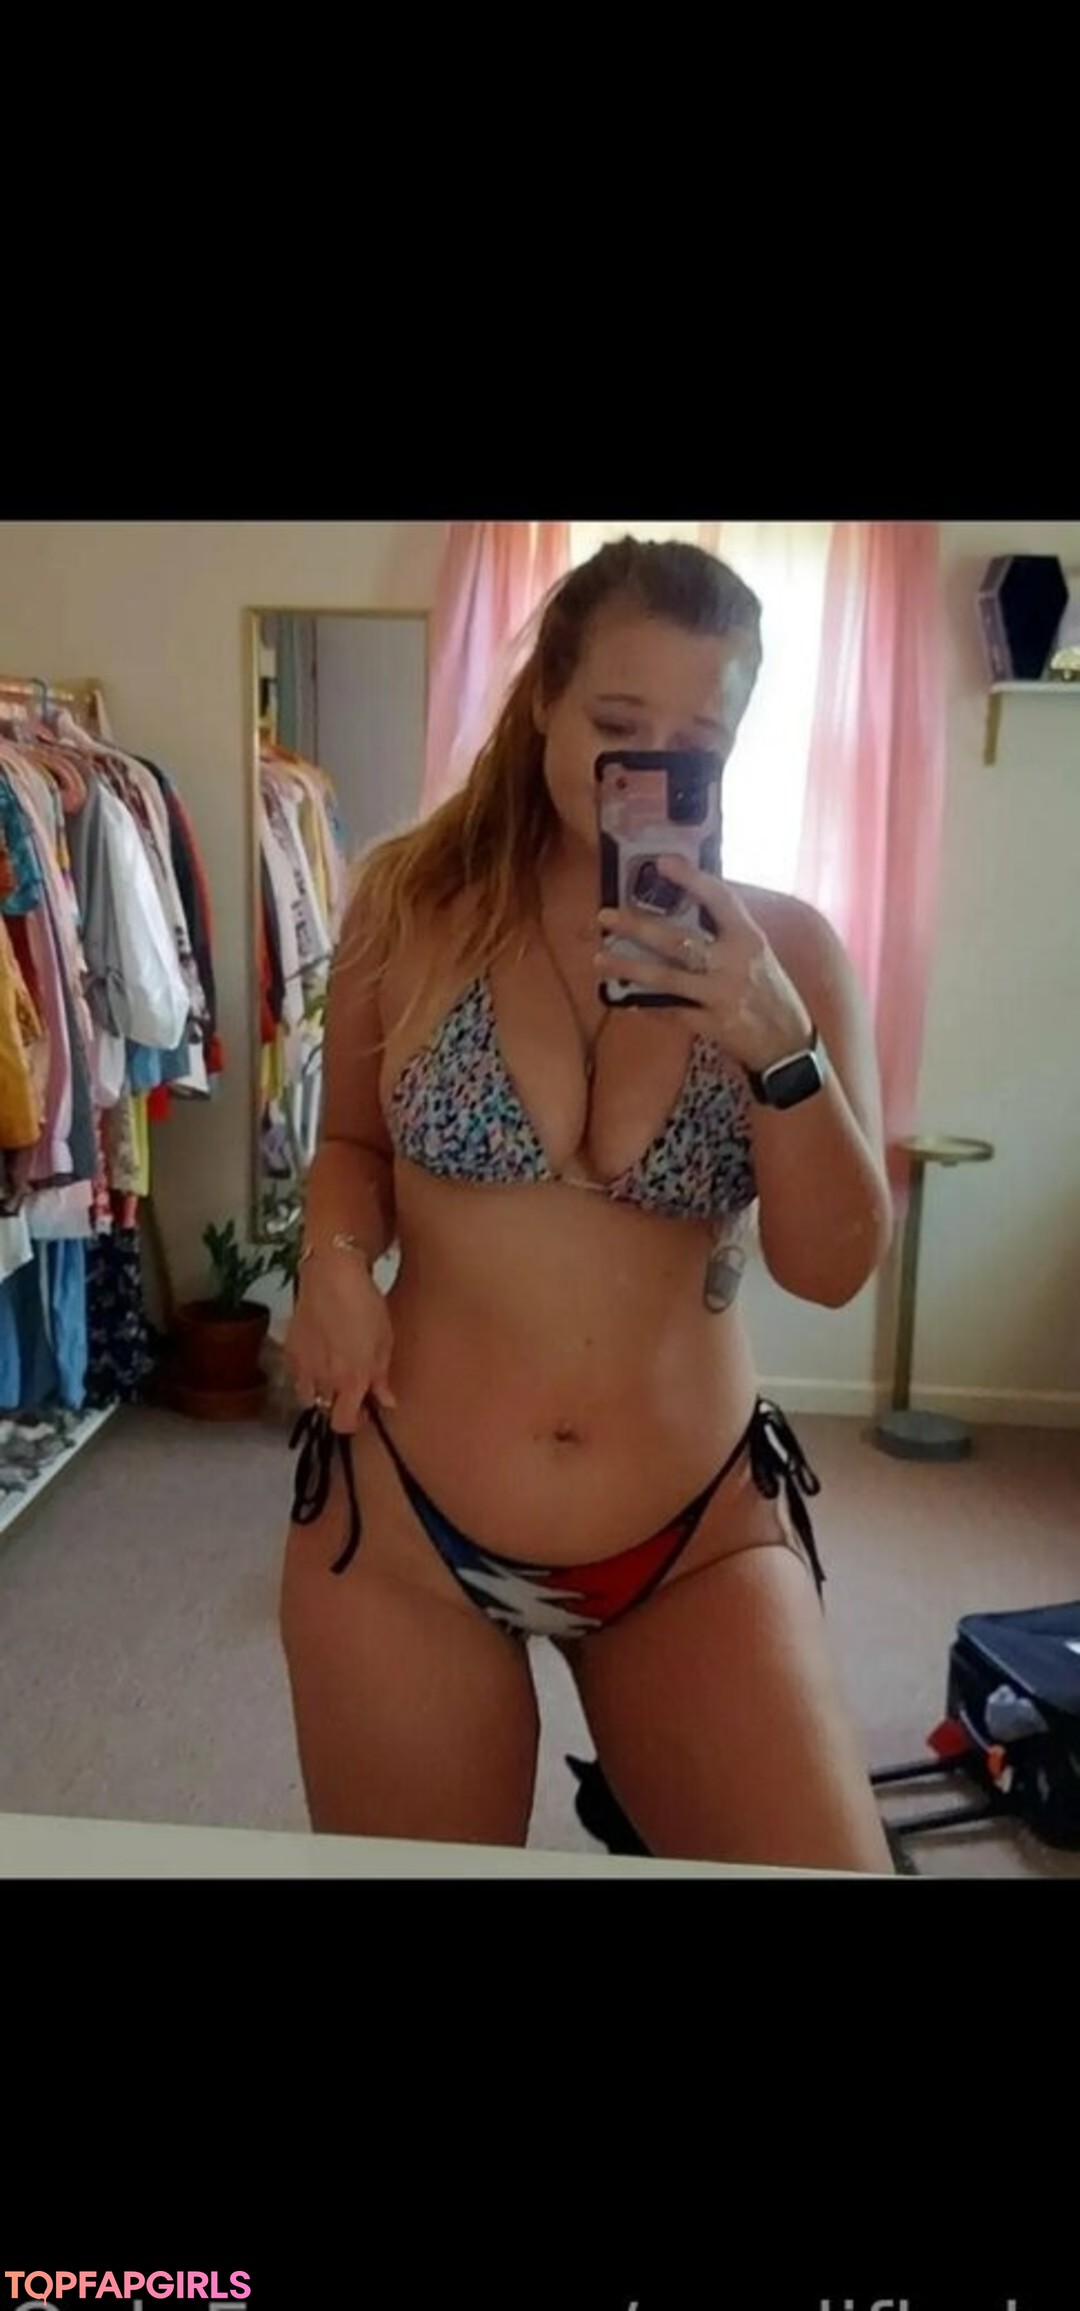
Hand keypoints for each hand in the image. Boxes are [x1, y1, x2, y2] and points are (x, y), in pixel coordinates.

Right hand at [284, 1253, 396, 1434]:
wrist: (332, 1275)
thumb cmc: (364, 1303)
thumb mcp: (384, 1340)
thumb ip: (381, 1376)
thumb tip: (386, 1401)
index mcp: (351, 1380)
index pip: (344, 1424)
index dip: (355, 1423)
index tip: (364, 1411)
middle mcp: (324, 1380)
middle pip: (326, 1412)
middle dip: (340, 1406)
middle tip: (351, 1390)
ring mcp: (303, 1366)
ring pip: (307, 1397)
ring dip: (321, 1393)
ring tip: (333, 1375)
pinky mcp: (289, 1351)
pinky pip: (296, 1375)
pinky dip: (306, 1374)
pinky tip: (319, 1357)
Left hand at [596, 856, 813, 1077]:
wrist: (788, 1044)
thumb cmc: (770, 992)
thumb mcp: (757, 954)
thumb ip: (726, 932)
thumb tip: (686, 905)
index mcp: (748, 939)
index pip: (719, 899)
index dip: (691, 878)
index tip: (662, 862)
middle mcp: (734, 963)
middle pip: (678, 939)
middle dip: (637, 926)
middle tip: (605, 915)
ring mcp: (721, 995)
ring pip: (665, 978)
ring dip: (628, 967)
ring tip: (600, 959)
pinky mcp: (711, 1025)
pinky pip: (670, 1011)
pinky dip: (646, 1004)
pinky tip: (625, 999)